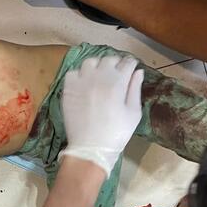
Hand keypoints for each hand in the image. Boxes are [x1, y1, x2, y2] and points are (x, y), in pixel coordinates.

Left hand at [58, 56, 143, 176]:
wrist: (90, 147)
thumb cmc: (116, 133)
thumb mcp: (133, 113)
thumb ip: (135, 89)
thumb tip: (138, 71)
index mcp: (118, 82)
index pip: (127, 62)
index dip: (131, 64)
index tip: (131, 68)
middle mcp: (99, 76)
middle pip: (109, 59)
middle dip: (115, 63)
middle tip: (116, 74)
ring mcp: (82, 81)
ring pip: (90, 62)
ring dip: (97, 66)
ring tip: (99, 76)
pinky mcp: (68, 88)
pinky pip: (73, 72)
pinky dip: (79, 75)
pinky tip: (84, 84)